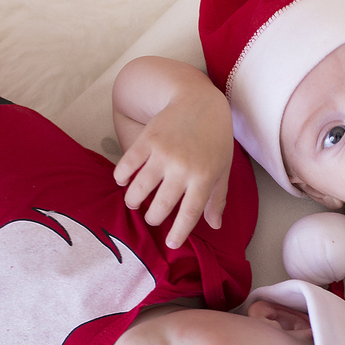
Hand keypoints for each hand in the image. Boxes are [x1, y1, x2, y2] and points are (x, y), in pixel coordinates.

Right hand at [113, 93, 231, 249]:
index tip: (171, 244)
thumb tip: (215, 226)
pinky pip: (128, 163)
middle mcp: (183, 167)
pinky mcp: (148, 139)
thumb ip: (217, 198)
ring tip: (134, 203)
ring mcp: (164, 153)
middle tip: (151, 219)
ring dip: (134, 200)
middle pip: (162, 204)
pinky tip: (122, 181)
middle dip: (153, 218)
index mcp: (204, 177)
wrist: (199, 101)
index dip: (179, 231)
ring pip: (141, 187)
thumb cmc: (215, 139)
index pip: (190, 212)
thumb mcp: (222, 169)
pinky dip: (121, 176)